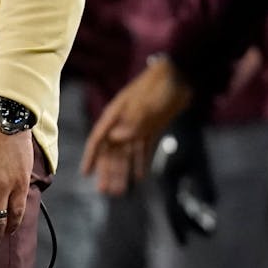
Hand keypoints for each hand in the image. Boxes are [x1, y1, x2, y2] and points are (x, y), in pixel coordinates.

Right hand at [80, 56, 192, 195]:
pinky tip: (140, 177)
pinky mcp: (152, 128)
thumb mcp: (145, 105)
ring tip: (121, 191)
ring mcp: (138, 125)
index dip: (91, 157)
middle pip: (112, 150)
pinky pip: (143, 149)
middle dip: (108, 171)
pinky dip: (141, 162)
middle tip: (107, 192)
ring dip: (123, 171)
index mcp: (116, 114)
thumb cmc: (159, 87)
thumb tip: (114, 139)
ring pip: (127, 153)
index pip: (99, 139)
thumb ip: (131, 124)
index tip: (86, 174)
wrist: (181, 76)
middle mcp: (124, 122)